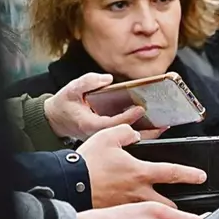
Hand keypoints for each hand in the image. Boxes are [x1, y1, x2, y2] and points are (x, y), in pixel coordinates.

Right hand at [44, 72, 166, 140]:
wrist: (54, 119)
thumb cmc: (64, 105)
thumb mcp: (71, 89)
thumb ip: (88, 82)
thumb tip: (107, 79)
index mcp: (90, 125)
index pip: (113, 123)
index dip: (128, 117)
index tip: (141, 108)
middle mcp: (100, 134)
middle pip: (126, 136)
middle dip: (146, 131)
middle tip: (164, 124)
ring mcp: (104, 138)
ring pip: (129, 139)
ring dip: (147, 133)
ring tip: (164, 125)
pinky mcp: (108, 137)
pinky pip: (127, 138)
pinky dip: (141, 131)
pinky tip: (153, 125)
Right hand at [77, 124, 206, 208]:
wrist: (63, 185)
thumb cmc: (85, 163)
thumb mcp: (107, 136)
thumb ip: (126, 130)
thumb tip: (136, 131)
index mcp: (140, 172)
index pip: (173, 173)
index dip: (190, 175)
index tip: (201, 177)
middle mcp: (138, 193)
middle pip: (169, 206)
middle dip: (178, 209)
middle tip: (182, 206)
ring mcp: (127, 209)